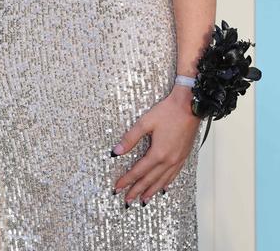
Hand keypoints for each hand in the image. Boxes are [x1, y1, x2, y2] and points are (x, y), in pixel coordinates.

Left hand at [112, 86, 199, 203]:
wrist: (190, 107)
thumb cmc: (167, 112)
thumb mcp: (145, 122)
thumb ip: (130, 138)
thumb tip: (116, 151)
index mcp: (158, 153)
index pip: (138, 171)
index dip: (127, 180)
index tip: (117, 187)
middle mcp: (169, 161)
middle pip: (150, 180)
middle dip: (137, 190)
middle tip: (127, 200)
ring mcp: (178, 160)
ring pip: (162, 181)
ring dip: (151, 191)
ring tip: (143, 200)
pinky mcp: (183, 157)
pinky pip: (173, 176)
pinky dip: (165, 184)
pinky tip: (162, 188)